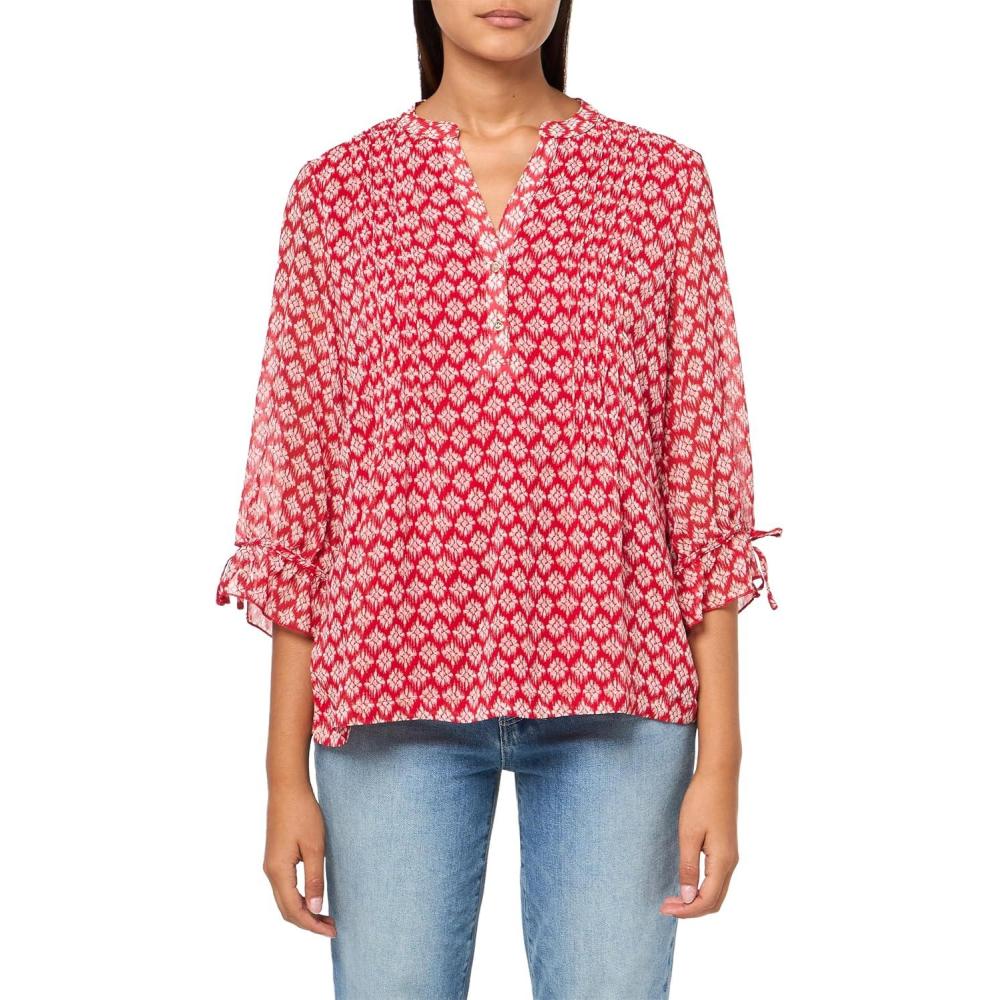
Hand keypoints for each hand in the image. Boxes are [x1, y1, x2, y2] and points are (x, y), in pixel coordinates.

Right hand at [263, 782, 335, 937]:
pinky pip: (285, 888)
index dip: (312, 924)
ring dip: (303, 911)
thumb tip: (314, 909)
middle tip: (332, 927)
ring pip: (284, 900)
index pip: (294, 910)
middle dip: (308, 922)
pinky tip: (313, 897)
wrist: (287, 788)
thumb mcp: (314, 846)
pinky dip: (299, 899)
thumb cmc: (302, 813)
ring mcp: (271, 865)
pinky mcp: (275, 858)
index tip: (332, 930)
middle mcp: (270, 871)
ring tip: (325, 916)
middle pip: (286, 909)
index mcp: (278, 871)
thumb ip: (314, 878)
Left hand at [660, 767, 738, 918]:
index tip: (664, 908)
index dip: (686, 911)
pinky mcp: (726, 847)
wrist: (719, 775)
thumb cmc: (701, 801)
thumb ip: (688, 867)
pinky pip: (717, 879)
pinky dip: (702, 889)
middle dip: (691, 909)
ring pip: (717, 891)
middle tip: (666, 906)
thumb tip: (688, 898)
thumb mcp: (689, 834)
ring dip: (697, 900)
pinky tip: (687, 882)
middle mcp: (731, 863)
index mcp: (723, 862)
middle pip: (715, 901)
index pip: (706, 900)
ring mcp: (730, 855)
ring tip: (674, 898)